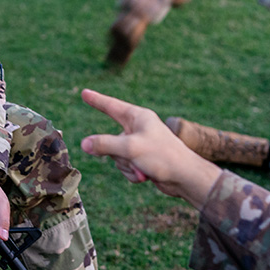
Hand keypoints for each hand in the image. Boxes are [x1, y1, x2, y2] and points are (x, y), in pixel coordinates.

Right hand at [79, 89, 221, 208]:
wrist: (185, 177)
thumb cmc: (162, 156)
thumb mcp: (130, 148)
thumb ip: (104, 144)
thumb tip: (84, 144)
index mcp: (138, 117)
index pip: (111, 106)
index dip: (96, 100)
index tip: (84, 92)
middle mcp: (138, 128)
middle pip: (110, 139)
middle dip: (118, 154)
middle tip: (133, 158)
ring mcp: (140, 144)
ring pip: (116, 156)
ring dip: (126, 166)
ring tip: (144, 168)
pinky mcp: (142, 159)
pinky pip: (125, 166)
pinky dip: (132, 173)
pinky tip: (145, 176)